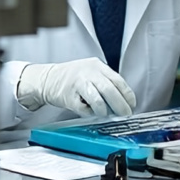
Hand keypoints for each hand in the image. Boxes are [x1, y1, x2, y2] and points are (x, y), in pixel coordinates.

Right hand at [18, 58, 135, 117]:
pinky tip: (88, 111)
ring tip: (105, 114)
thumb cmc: (72, 78)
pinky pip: (84, 109)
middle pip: (110, 90)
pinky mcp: (68, 97)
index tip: (131, 104)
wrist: (47, 79)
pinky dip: (89, 113)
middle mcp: (88, 73)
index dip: (127, 95)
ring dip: (105, 111)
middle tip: (124, 114)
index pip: (118, 80)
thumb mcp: (91, 72)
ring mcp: (77, 84)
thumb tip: (122, 101)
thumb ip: (106, 82)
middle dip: (120, 105)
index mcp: (97, 66)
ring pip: (98, 100)